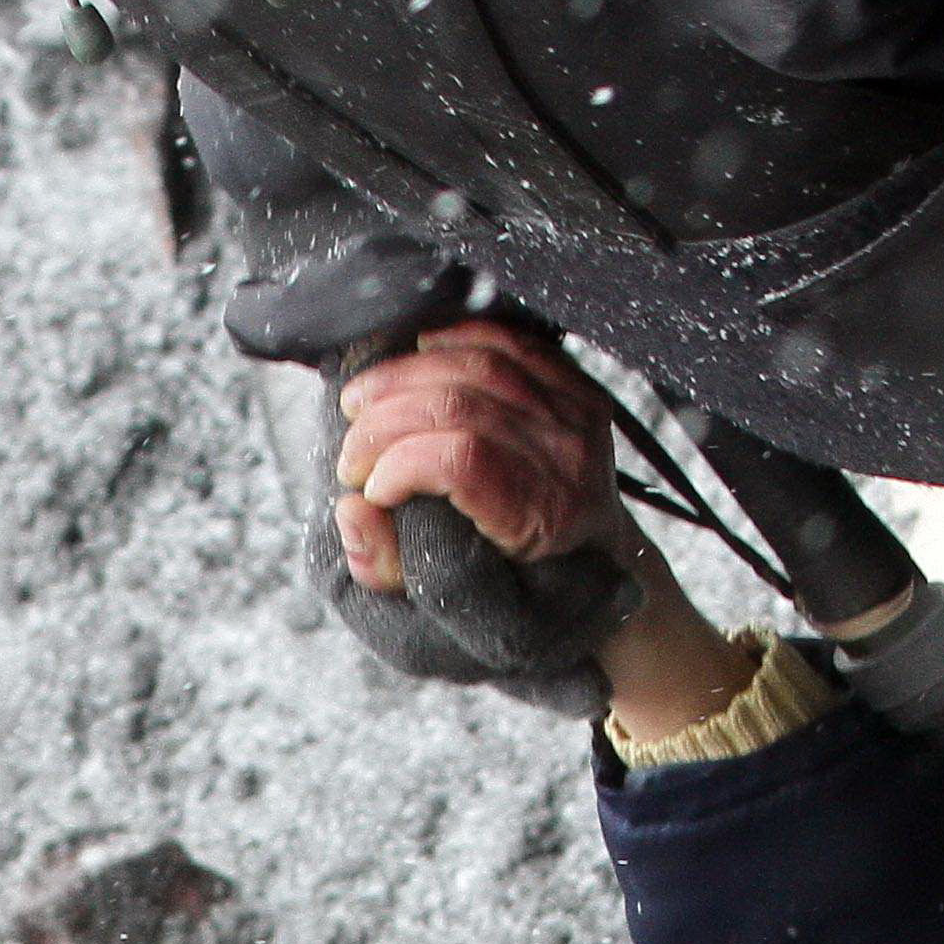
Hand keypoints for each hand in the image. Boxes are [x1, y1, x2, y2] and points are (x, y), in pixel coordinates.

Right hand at [306, 323, 739, 734]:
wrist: (592, 558)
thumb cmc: (509, 583)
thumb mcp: (445, 603)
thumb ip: (390, 566)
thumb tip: (351, 509)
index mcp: (543, 518)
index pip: (461, 460)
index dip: (398, 464)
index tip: (367, 489)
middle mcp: (569, 460)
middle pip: (460, 404)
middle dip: (384, 424)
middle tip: (351, 456)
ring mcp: (576, 415)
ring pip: (476, 364)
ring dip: (400, 378)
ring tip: (360, 405)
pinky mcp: (574, 383)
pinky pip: (503, 339)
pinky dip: (446, 342)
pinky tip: (409, 362)